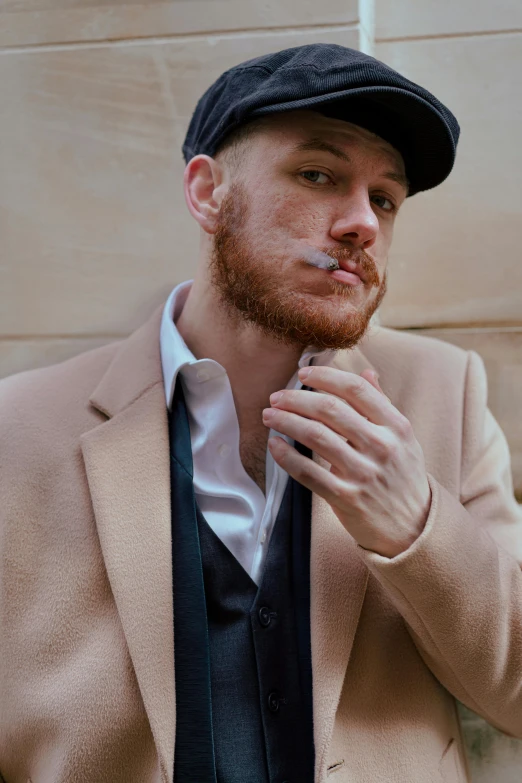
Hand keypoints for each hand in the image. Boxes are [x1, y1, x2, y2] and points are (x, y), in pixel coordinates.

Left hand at [262, 366, 431, 557]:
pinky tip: (274, 445)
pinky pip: (309, 473)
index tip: (304, 374)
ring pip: (316, 437)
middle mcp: (381, 446)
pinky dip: (287, 457)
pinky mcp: (346, 498)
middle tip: (276, 397)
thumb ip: (381, 405)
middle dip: (296, 399)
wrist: (414, 527)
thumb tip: (366, 372)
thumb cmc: (402, 476)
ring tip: (270, 416)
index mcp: (396, 426)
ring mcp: (364, 473)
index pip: (356, 390)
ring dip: (286, 422)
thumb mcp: (402, 438)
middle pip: (330, 410)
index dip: (326, 377)